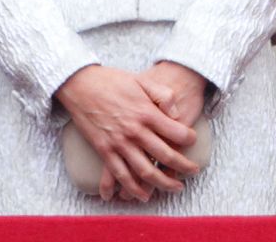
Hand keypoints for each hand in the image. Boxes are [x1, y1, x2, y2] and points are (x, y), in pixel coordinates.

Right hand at [56, 64, 197, 202]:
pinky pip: (120, 175)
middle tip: (193, 171)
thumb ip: (162, 95)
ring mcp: (119, 144)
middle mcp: (135, 131)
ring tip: (175, 187)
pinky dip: (132, 189)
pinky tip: (142, 195)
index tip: (193, 140)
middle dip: (183, 166)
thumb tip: (176, 112)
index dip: (189, 138)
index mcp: (146, 112)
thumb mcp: (142, 81)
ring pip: (145, 172)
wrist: (81, 85)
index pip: (176, 131)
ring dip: (162, 183)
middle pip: (164, 156)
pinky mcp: (104, 151)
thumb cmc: (113, 81)